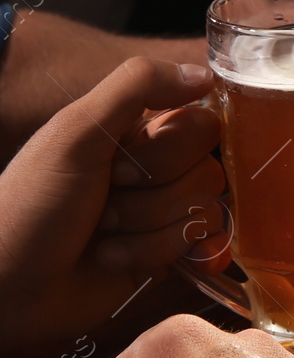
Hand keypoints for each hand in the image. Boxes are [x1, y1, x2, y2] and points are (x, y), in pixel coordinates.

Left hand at [0, 58, 225, 353]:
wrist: (9, 285)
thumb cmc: (33, 203)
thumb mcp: (76, 131)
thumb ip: (137, 85)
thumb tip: (205, 72)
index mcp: (139, 131)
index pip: (204, 126)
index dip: (170, 153)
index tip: (119, 168)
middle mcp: (158, 169)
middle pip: (208, 173)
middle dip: (154, 198)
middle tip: (105, 205)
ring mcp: (166, 212)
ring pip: (205, 213)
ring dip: (149, 232)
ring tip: (104, 236)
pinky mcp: (170, 252)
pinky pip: (204, 249)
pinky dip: (160, 256)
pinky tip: (126, 261)